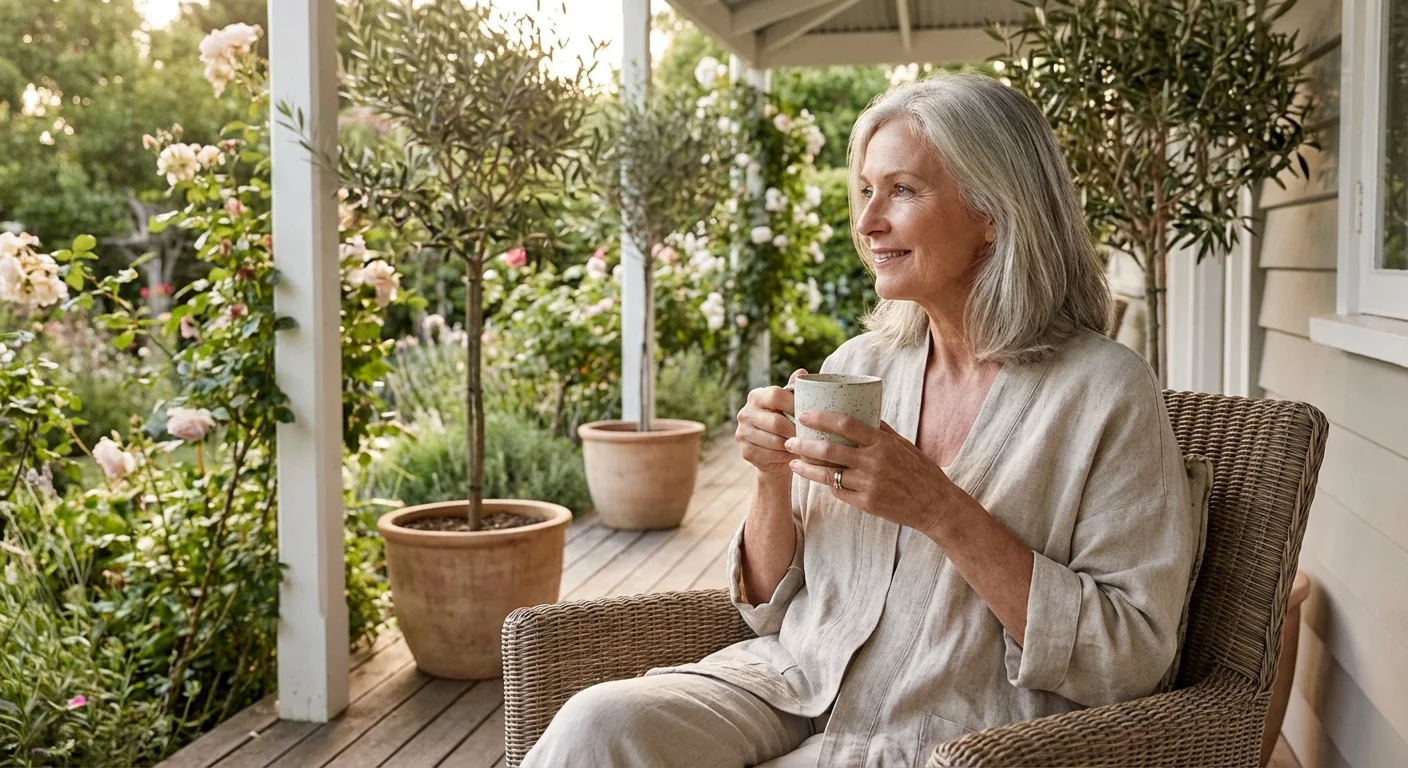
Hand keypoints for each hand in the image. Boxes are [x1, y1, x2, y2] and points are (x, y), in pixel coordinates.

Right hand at [735, 369, 806, 479]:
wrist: (774, 452)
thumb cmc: (785, 422)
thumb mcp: (789, 405)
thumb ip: (794, 390)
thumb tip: (802, 372)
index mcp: (756, 396)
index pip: (775, 395)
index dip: (794, 404)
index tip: (809, 414)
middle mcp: (745, 413)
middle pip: (776, 422)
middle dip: (795, 430)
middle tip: (810, 435)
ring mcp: (743, 433)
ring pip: (774, 441)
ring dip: (791, 445)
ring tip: (803, 445)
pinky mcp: (746, 452)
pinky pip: (770, 455)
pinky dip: (784, 456)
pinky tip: (791, 454)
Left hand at [784, 410, 959, 532]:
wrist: (936, 505)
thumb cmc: (921, 471)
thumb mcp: (903, 444)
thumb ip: (880, 430)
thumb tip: (860, 413)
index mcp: (883, 442)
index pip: (846, 424)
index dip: (821, 418)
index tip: (804, 415)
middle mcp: (874, 462)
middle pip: (830, 450)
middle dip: (804, 445)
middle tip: (789, 440)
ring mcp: (870, 484)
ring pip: (829, 474)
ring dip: (807, 468)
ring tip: (793, 462)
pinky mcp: (867, 504)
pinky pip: (840, 492)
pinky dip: (829, 484)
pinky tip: (819, 479)